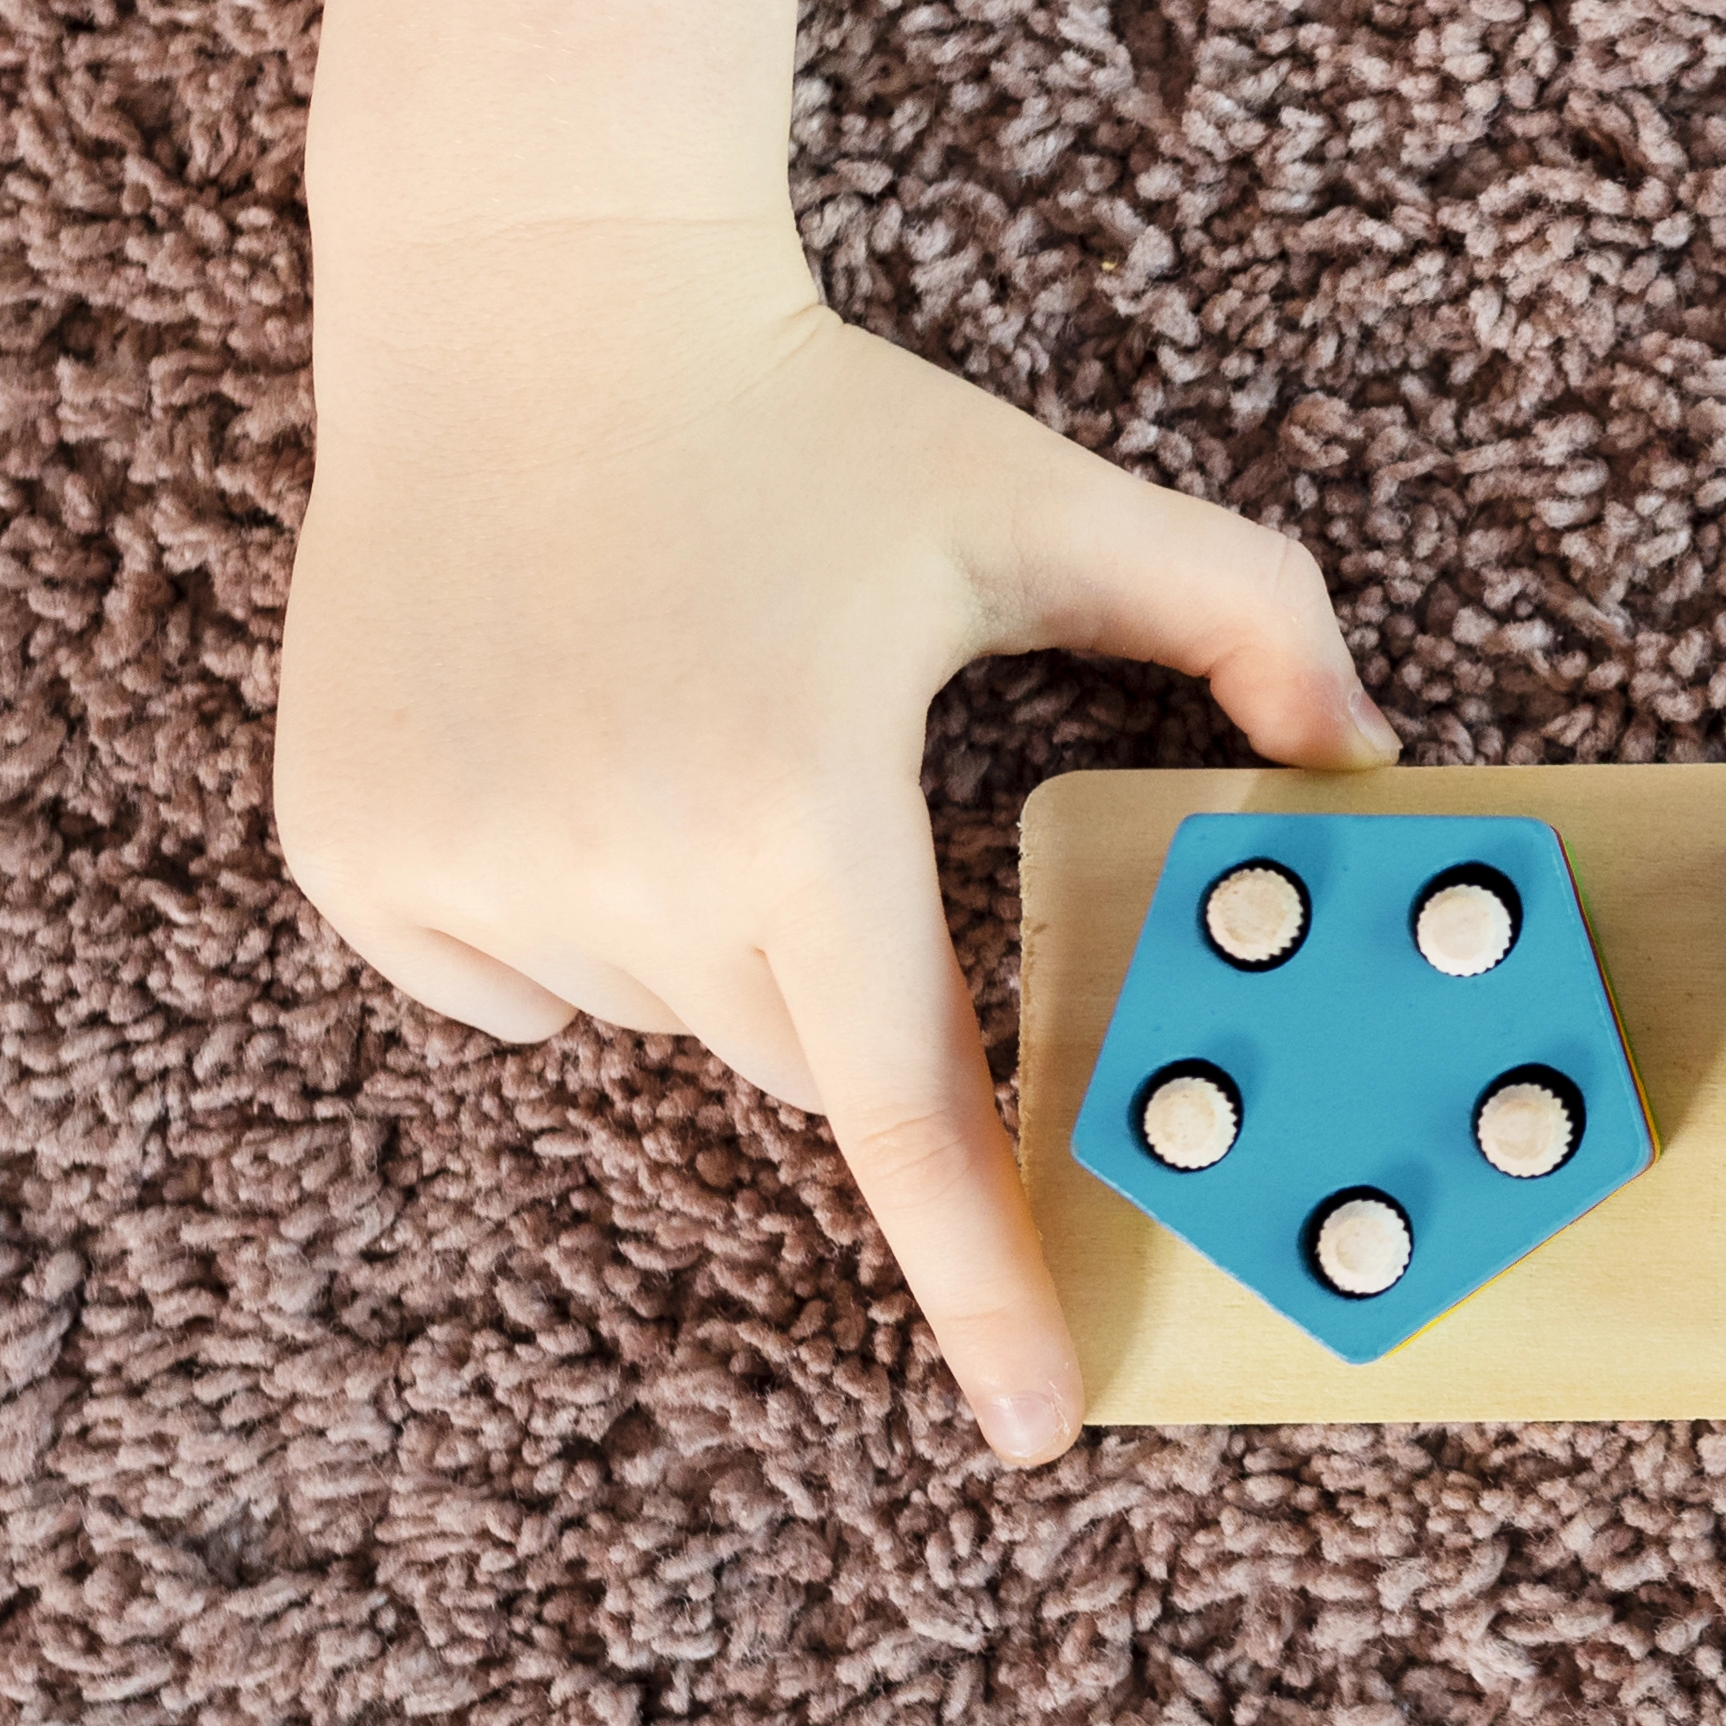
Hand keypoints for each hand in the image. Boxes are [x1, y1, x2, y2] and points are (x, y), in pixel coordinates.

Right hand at [279, 217, 1393, 1458]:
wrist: (529, 295)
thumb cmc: (815, 415)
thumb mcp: (1046, 501)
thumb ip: (1251, 621)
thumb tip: (1374, 767)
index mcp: (801, 810)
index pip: (914, 1120)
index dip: (985, 1285)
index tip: (1039, 1430)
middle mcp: (622, 862)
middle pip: (789, 1050)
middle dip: (826, 947)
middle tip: (797, 751)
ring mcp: (462, 863)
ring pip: (644, 1012)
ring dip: (683, 916)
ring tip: (666, 708)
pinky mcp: (350, 853)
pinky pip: (497, 982)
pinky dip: (544, 905)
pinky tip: (550, 731)